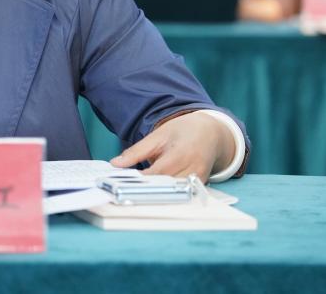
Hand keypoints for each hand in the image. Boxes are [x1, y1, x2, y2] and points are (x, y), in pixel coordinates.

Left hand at [109, 111, 234, 181]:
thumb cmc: (182, 131)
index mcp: (181, 153)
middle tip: (123, 187)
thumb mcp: (157, 135)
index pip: (156, 173)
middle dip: (143, 188)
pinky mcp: (200, 186)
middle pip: (164, 186)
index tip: (121, 181)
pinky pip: (179, 193)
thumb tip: (116, 164)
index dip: (139, 180)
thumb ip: (136, 151)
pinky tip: (151, 188)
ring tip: (135, 188)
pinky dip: (164, 192)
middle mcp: (193, 169)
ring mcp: (198, 180)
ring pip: (171, 193)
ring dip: (153, 192)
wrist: (209, 133)